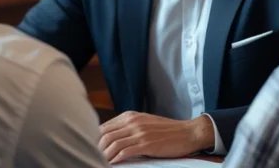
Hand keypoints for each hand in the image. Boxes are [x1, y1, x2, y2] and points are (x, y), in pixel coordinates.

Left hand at [99, 111, 214, 163]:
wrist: (188, 132)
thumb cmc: (167, 130)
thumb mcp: (144, 123)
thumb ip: (128, 127)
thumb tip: (111, 138)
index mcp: (130, 116)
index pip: (104, 127)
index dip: (94, 140)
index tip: (90, 150)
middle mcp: (132, 122)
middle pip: (104, 135)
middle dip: (95, 149)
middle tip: (90, 158)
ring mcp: (139, 133)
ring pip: (112, 144)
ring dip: (103, 156)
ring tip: (98, 163)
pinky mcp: (146, 144)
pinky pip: (124, 152)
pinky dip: (115, 159)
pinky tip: (112, 164)